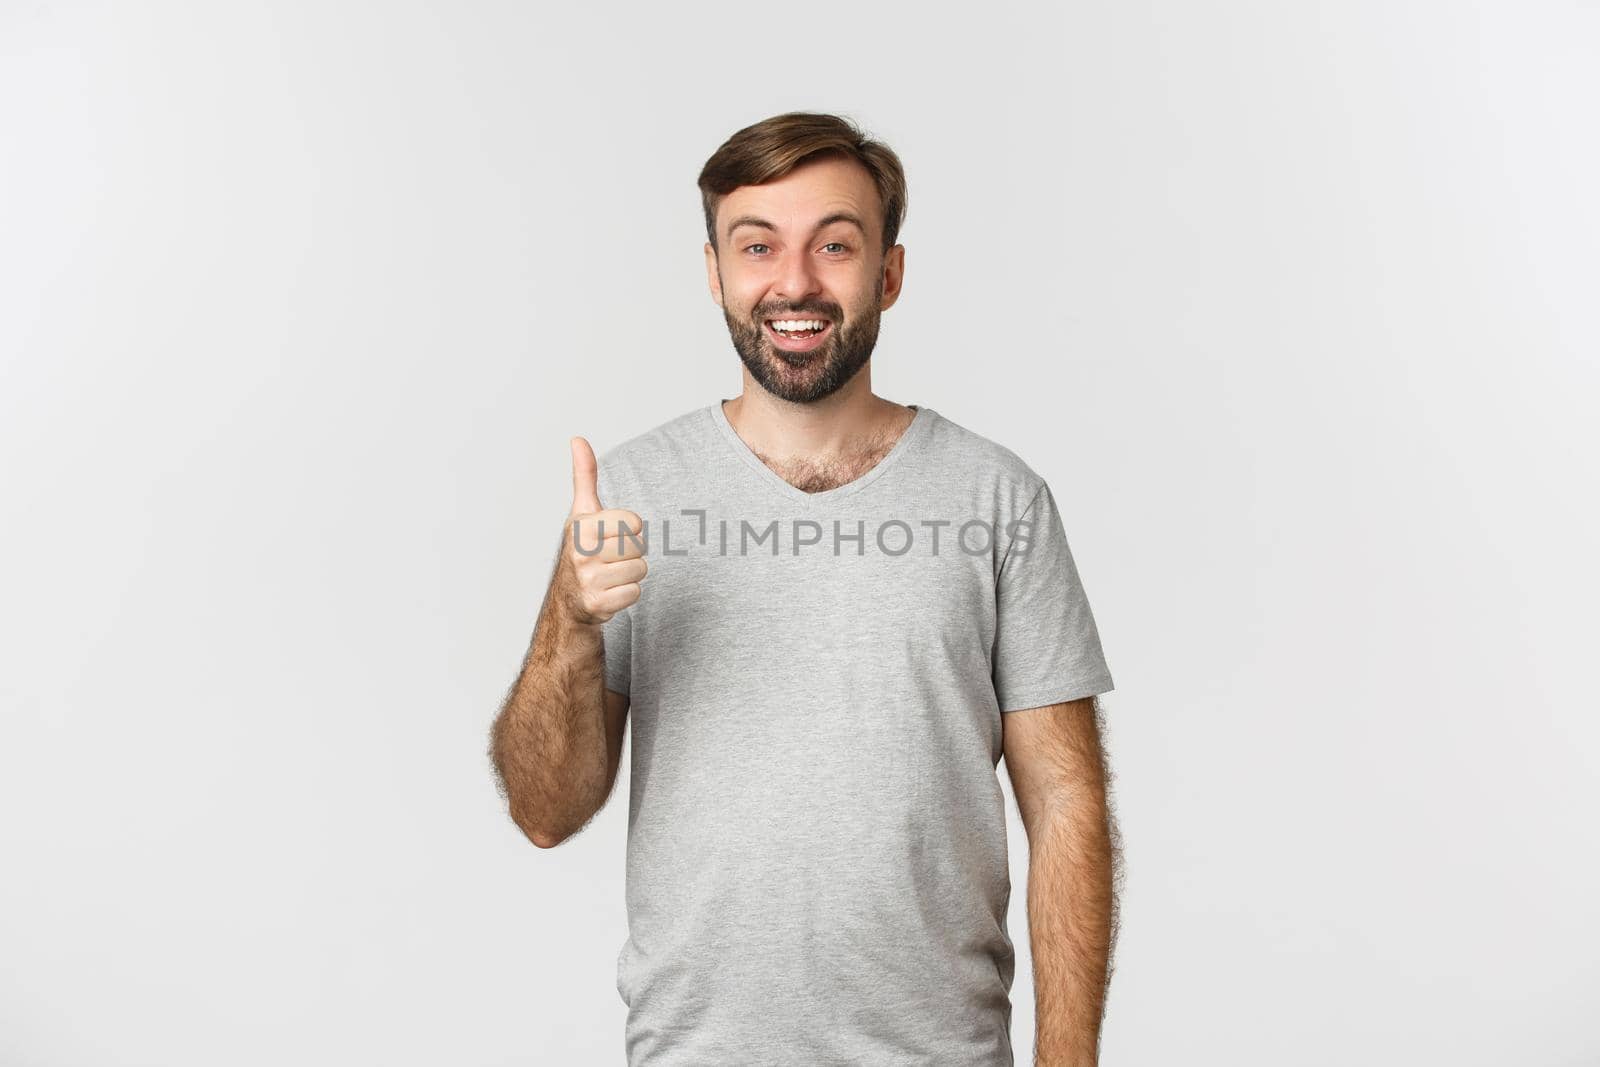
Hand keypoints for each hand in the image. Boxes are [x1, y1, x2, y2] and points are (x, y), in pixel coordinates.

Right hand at [555, 436, 646, 625]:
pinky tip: (610, 591)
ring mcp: (588, 580)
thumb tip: (578, 439)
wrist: (569, 598)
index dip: (631, 528)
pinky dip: (627, 594)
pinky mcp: (598, 604)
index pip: (633, 523)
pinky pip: (635, 593)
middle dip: (631, 553)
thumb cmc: (582, 549)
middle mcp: (581, 553)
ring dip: (630, 574)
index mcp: (581, 527)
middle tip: (611, 557)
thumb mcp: (581, 511)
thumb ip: (584, 475)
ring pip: (640, 570)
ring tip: (610, 574)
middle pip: (639, 547)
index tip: (613, 534)